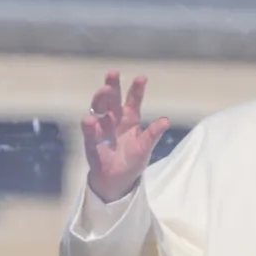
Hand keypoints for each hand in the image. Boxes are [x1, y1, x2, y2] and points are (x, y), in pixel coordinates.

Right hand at [82, 71, 170, 202]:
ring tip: (104, 90)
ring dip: (100, 99)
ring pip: (98, 109)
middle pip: (111, 99)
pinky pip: (90, 134)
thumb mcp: (145, 147)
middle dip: (112, 86)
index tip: (142, 78)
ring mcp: (101, 130)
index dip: (136, 89)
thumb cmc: (132, 160)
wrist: (117, 181)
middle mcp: (113, 120)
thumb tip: (166, 120)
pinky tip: (90, 120)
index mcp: (129, 119)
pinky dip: (89, 127)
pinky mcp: (91, 144)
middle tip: (114, 74)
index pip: (132, 100)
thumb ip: (153, 134)